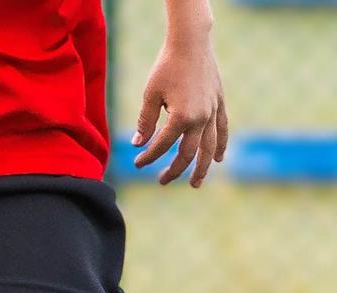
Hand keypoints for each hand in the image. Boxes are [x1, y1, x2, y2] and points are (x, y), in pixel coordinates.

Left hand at [133, 35, 228, 186]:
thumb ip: (145, 122)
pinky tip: (218, 158)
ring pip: (209, 146)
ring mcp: (213, 111)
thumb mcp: (150, 95)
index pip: (162, 145)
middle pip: (188, 153)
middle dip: (175, 169)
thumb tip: (138, 144)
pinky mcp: (220, 103)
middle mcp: (201, 118)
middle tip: (162, 181)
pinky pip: (222, 129)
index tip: (137, 163)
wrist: (191, 44)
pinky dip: (220, 145)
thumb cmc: (167, 67)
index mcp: (182, 117)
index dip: (148, 157)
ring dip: (202, 166)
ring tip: (195, 183)